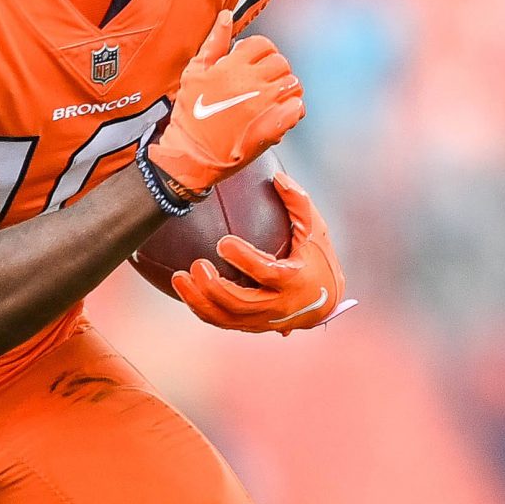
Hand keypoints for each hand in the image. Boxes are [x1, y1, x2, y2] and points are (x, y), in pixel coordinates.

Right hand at [146, 11, 303, 197]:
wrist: (189, 155)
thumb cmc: (190, 116)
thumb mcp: (194, 74)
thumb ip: (214, 44)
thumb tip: (226, 17)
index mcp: (232, 66)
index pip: (264, 45)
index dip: (262, 54)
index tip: (257, 66)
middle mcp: (251, 82)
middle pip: (281, 63)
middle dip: (275, 72)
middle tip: (265, 86)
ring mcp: (263, 105)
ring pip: (293, 84)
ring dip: (287, 91)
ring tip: (274, 100)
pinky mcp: (272, 127)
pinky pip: (297, 109)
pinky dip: (293, 110)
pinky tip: (281, 115)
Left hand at [172, 173, 353, 334]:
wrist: (325, 300)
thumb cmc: (316, 257)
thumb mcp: (314, 229)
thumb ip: (298, 203)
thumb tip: (276, 177)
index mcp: (294, 281)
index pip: (266, 273)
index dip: (244, 259)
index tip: (223, 242)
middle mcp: (279, 306)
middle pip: (242, 303)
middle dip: (215, 287)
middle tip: (197, 265)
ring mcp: (264, 320)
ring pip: (227, 317)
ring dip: (199, 300)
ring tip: (179, 278)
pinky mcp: (251, 326)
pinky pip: (222, 321)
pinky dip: (201, 309)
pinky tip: (184, 289)